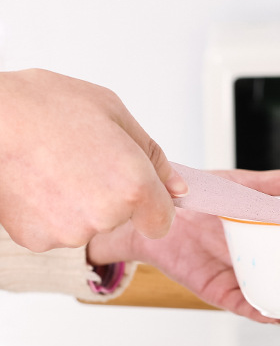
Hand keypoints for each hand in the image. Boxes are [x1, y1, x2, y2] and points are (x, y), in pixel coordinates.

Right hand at [0, 69, 186, 251]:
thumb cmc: (45, 106)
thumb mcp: (114, 114)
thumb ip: (153, 156)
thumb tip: (177, 187)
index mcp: (134, 186)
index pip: (161, 222)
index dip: (151, 206)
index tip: (138, 192)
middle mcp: (106, 216)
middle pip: (121, 220)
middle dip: (110, 197)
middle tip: (82, 162)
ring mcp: (70, 232)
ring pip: (87, 225)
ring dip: (77, 204)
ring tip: (53, 167)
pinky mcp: (38, 240)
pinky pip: (55, 230)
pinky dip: (48, 212)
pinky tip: (35, 182)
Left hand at [86, 168, 279, 323]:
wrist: (156, 210)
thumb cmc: (200, 195)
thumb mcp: (248, 184)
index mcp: (268, 236)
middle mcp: (257, 260)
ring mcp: (241, 277)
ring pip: (273, 298)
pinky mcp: (221, 291)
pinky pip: (246, 307)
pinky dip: (263, 313)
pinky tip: (278, 312)